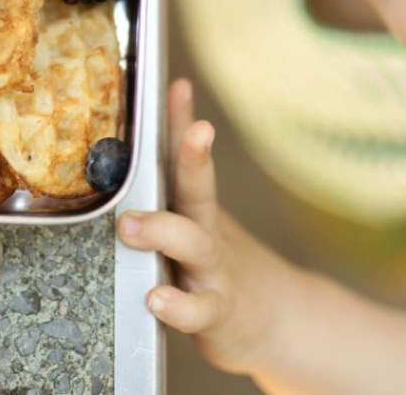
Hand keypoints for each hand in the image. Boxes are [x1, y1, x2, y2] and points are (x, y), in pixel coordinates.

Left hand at [117, 79, 282, 374]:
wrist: (274, 318)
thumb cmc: (220, 257)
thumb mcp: (200, 211)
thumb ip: (179, 171)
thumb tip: (167, 110)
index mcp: (195, 204)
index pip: (188, 153)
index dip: (181, 119)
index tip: (177, 86)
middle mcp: (207, 229)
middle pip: (200, 188)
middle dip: (194, 157)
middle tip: (193, 133)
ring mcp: (214, 270)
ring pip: (196, 246)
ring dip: (165, 231)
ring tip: (131, 226)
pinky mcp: (216, 313)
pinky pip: (198, 310)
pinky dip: (178, 305)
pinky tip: (156, 298)